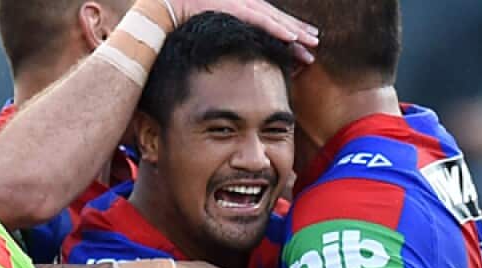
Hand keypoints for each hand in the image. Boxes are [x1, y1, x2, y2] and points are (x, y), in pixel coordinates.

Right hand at [170, 0, 319, 62]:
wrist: (166, 4)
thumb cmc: (183, 16)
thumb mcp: (209, 26)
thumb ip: (221, 33)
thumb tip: (226, 50)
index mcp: (239, 7)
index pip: (268, 19)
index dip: (287, 28)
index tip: (302, 40)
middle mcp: (244, 3)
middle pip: (277, 19)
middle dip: (297, 31)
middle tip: (315, 43)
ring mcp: (241, 3)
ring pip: (275, 20)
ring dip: (295, 31)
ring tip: (312, 42)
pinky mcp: (236, 8)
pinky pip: (262, 21)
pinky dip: (278, 29)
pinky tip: (293, 37)